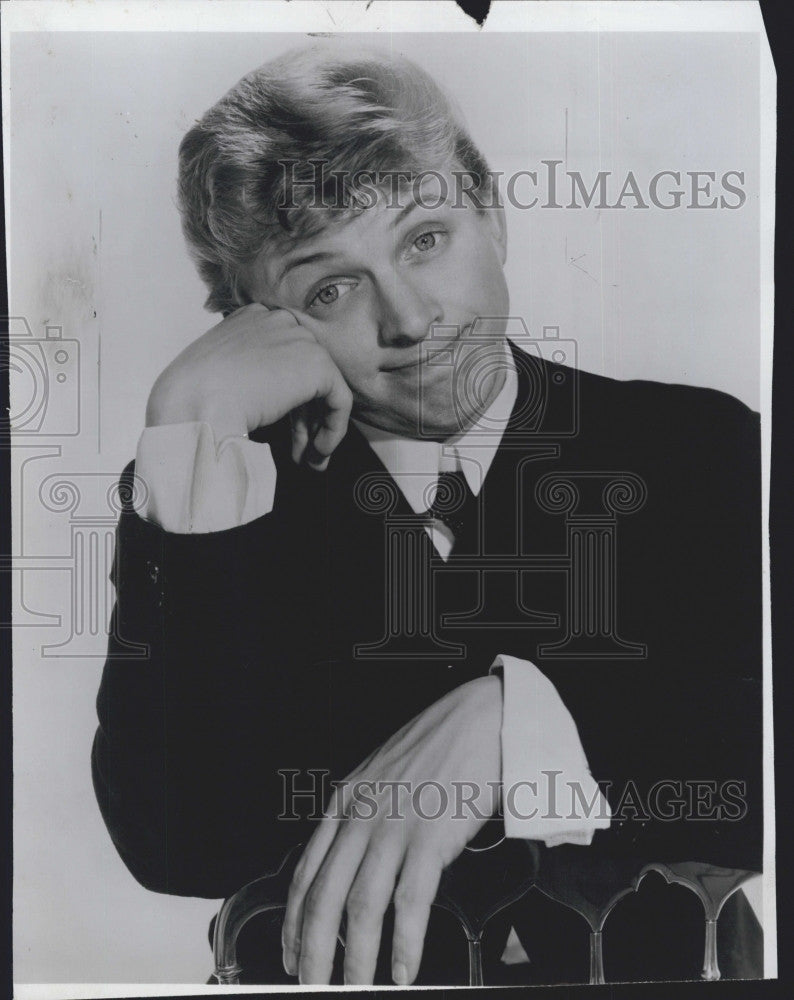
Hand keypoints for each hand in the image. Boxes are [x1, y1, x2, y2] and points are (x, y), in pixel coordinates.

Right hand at [145, 303, 352, 469]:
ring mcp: (298, 338)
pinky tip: (318, 452)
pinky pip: (339, 399)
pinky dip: (334, 429)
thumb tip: (267, 400)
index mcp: (250, 320)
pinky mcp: (317, 364)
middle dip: (303, 417)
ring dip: (317, 428)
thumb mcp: (214, 378)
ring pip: (323, 387)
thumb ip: (245, 377)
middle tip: (301, 452)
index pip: (282, 359)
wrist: (192, 407)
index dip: (287, 401)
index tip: (282, 432)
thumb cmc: (190, 401)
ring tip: (311, 461)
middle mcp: (276, 321)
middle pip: (303, 373)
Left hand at [281, 675, 502, 984]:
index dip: (293, 920)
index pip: (305, 871)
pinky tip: (403, 970)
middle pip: (324, 897)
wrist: (481, 719)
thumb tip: (354, 858)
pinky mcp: (431, 837)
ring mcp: (394, 827)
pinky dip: (404, 944)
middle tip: (311, 985)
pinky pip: (410, 902)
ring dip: (356, 959)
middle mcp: (362, 815)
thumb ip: (364, 812)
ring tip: (356, 989)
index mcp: (346, 800)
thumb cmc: (439, 745)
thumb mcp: (383, 773)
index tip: (289, 951)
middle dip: (313, 951)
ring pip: (361, 907)